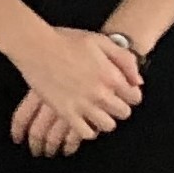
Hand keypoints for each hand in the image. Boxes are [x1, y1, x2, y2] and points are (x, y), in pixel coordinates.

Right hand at [9, 27, 143, 145]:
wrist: (35, 46)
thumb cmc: (66, 40)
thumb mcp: (100, 41)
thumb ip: (124, 59)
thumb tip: (138, 82)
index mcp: (111, 76)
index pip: (135, 97)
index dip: (129, 94)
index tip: (120, 92)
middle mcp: (100, 93)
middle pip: (123, 113)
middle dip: (118, 107)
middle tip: (107, 100)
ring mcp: (83, 105)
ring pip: (107, 125)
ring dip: (104, 119)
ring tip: (95, 111)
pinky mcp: (65, 112)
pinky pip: (85, 133)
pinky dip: (87, 129)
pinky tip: (83, 120)